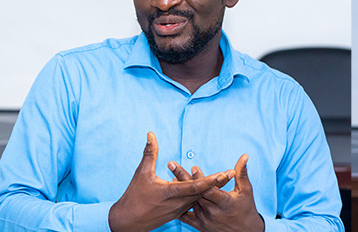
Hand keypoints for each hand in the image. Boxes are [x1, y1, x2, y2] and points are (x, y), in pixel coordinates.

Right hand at [108, 132, 233, 231]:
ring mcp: (178, 210)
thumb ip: (149, 153)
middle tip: (232, 173)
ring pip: (198, 198)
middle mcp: (178, 203)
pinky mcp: (176, 213)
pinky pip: (192, 203)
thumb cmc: (133, 197)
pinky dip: (199, 196)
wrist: (126, 222)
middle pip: (203, 193)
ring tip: (224, 179)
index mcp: (171, 193)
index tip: (224, 173)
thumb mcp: (141, 173)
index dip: (211, 180)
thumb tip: (151, 134)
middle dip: (217, 183)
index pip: (196, 186)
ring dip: (210, 189)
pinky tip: (207, 189)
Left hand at [171, 154, 264, 231]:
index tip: (194, 167)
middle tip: (172, 165)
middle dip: (183, 178)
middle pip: (195, 193)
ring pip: (188, 203)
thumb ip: (242, 173)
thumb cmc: (246, 208)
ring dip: (179, 190)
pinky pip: (185, 217)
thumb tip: (244, 156)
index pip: (210, 189)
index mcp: (225, 202)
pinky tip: (171, 198)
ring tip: (170, 178)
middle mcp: (212, 211)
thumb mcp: (246, 190)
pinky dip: (177, 207)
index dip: (201, 179)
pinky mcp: (199, 225)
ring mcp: (204, 219)